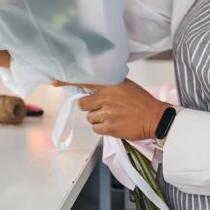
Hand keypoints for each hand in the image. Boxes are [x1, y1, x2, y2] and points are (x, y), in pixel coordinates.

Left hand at [52, 78, 168, 139]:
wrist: (155, 117)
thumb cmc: (141, 101)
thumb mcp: (125, 85)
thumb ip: (108, 86)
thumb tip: (92, 88)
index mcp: (109, 85)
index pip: (83, 80)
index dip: (66, 81)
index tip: (53, 81)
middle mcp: (105, 98)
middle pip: (83, 104)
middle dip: (90, 107)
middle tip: (102, 108)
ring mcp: (107, 114)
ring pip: (90, 118)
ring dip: (98, 119)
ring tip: (112, 117)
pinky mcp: (109, 128)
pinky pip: (96, 129)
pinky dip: (102, 128)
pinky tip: (113, 124)